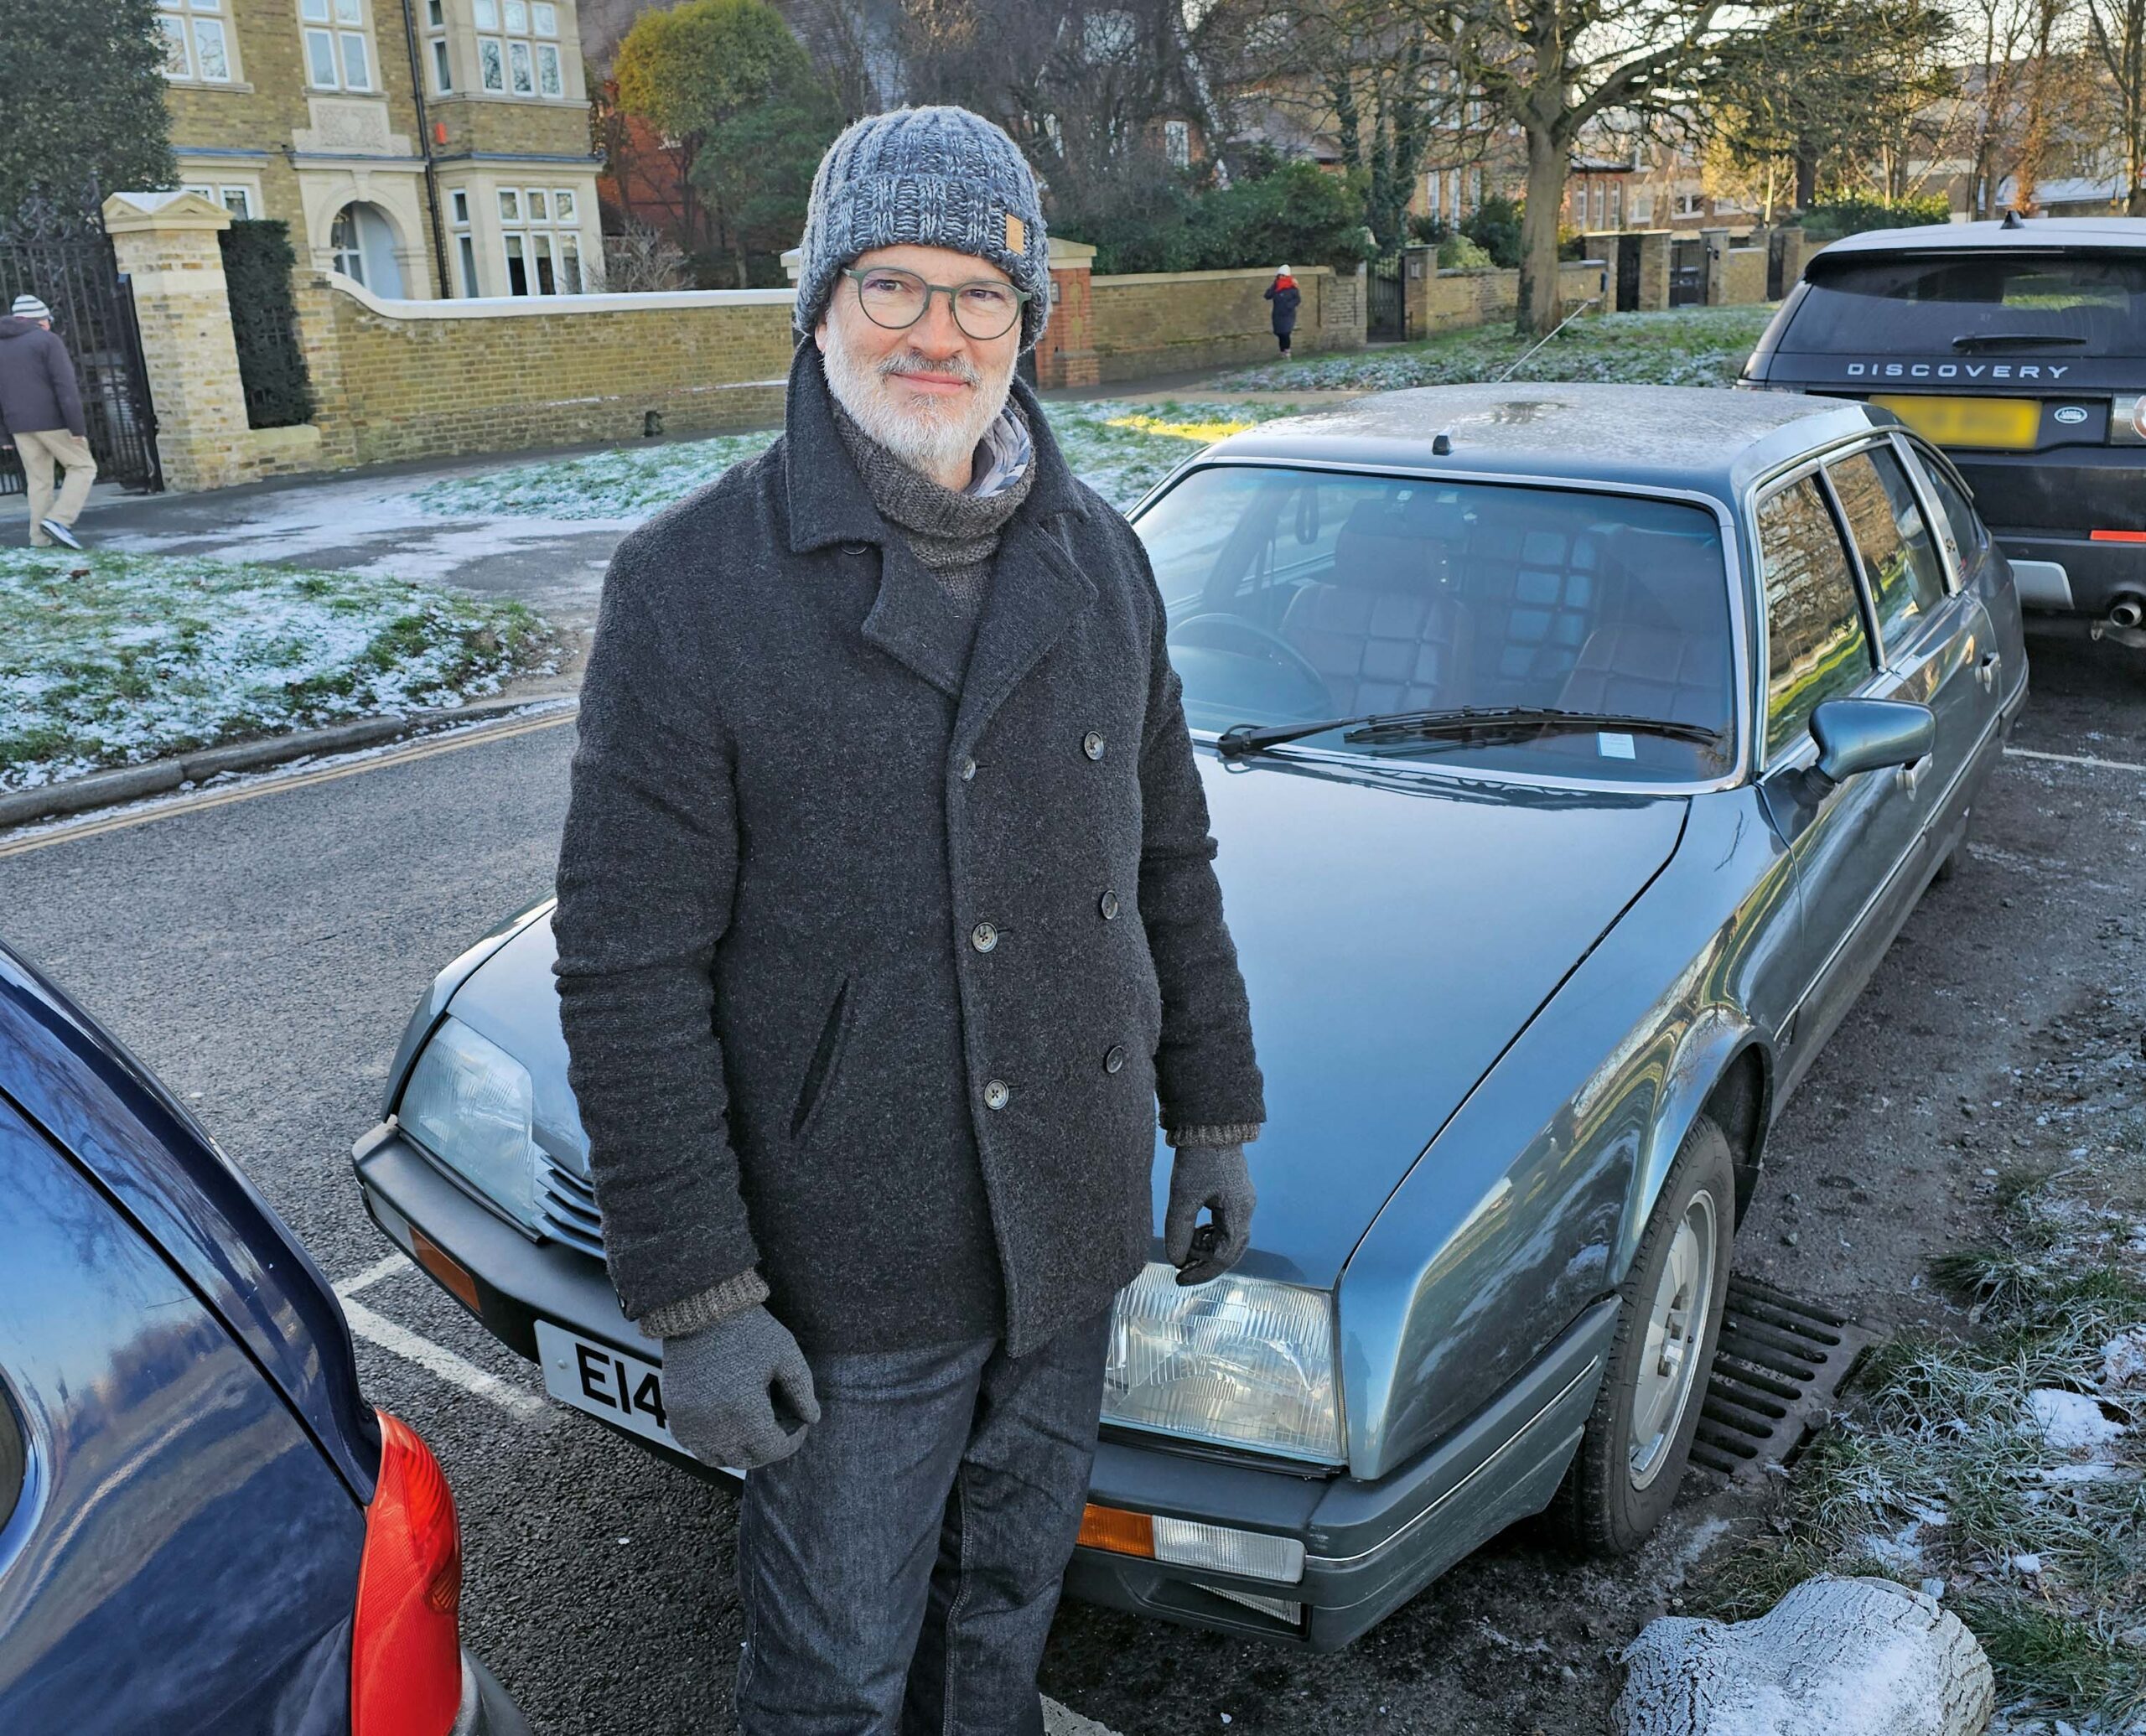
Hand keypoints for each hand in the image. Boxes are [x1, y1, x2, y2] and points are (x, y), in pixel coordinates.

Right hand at [660, 1304, 819, 1469]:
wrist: (701, 1309)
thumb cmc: (748, 1328)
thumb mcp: (785, 1354)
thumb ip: (802, 1390)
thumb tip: (812, 1418)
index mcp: (745, 1412)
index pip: (772, 1449)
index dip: (791, 1442)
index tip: (799, 1426)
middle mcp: (715, 1425)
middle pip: (746, 1459)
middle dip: (768, 1448)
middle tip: (780, 1426)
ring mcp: (691, 1422)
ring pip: (718, 1458)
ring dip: (739, 1451)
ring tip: (754, 1430)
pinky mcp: (675, 1413)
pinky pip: (694, 1445)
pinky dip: (712, 1444)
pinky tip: (727, 1425)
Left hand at [1164, 1142, 1254, 1284]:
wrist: (1209, 1124)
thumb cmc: (1197, 1159)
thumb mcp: (1183, 1196)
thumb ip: (1179, 1230)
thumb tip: (1176, 1260)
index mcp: (1238, 1212)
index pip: (1224, 1255)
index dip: (1202, 1271)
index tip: (1179, 1276)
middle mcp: (1245, 1209)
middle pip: (1231, 1250)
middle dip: (1206, 1264)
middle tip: (1182, 1272)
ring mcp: (1241, 1200)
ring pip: (1228, 1238)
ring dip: (1207, 1248)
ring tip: (1185, 1250)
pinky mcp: (1233, 1193)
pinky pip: (1225, 1224)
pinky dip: (1209, 1233)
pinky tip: (1193, 1231)